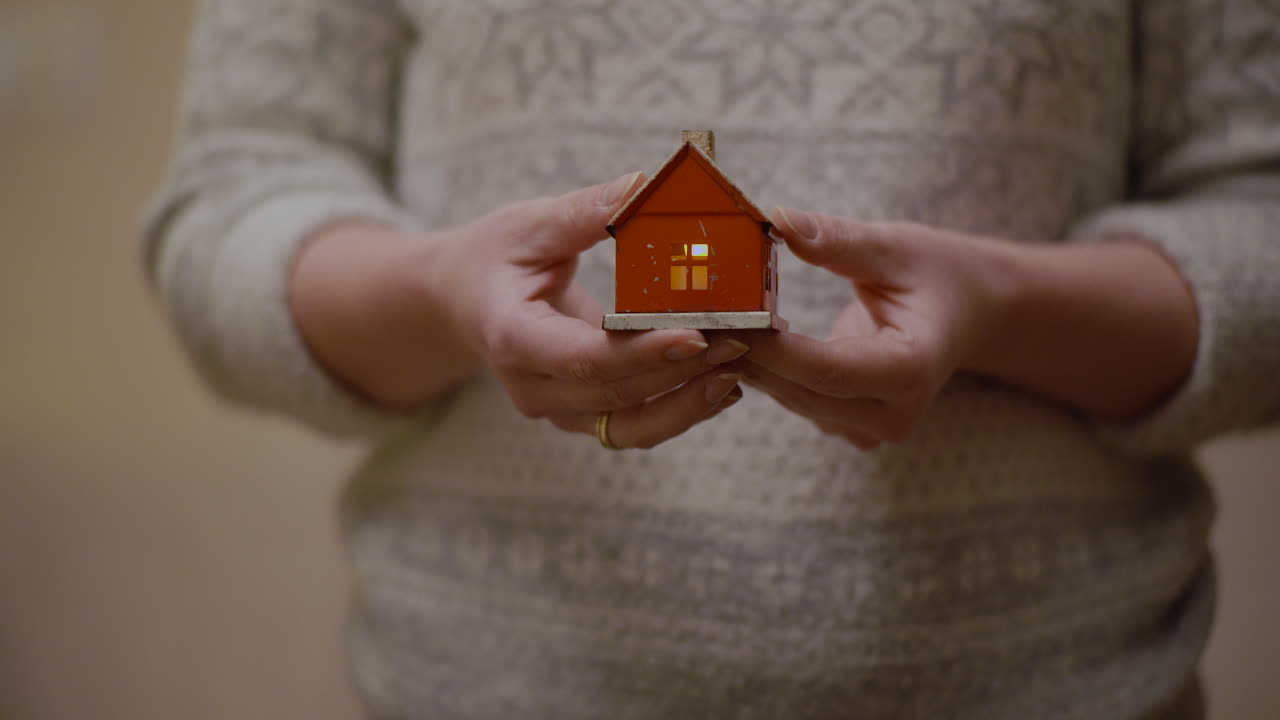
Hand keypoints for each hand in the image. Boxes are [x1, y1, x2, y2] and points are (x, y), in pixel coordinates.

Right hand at [435, 173, 752, 446]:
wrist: (461, 300)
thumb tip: (647, 185)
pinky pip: (635, 425)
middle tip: (743, 338)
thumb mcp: (530, 224)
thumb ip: (587, 211)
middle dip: (684, 372)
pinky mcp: (580, 414)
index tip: (697, 335)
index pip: (584, 357)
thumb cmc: (494, 256)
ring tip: (739, 365)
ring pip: (631, 425)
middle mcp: (532, 387)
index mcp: (512, 338)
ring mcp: (556, 409)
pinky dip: (679, 408)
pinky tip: (720, 384)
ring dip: (689, 401)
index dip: (643, 352)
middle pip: (618, 393)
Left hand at [724, 208, 1008, 449]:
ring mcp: (871, 428)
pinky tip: (742, 334)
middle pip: (801, 390)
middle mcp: (893, 414)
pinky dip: (769, 368)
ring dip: (751, 361)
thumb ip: (838, 241)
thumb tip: (780, 220)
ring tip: (712, 319)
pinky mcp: (851, 426)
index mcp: (913, 370)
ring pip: (792, 398)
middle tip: (697, 315)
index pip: (826, 369)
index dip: (769, 346)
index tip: (723, 314)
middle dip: (748, 353)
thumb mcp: (896, 247)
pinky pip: (797, 399)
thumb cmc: (938, 273)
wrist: (970, 312)